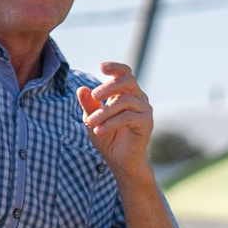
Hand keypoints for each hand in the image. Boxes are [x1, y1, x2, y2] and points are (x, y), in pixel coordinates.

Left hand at [76, 63, 154, 179]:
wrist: (120, 161)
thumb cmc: (107, 137)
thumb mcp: (93, 119)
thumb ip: (89, 105)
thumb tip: (81, 89)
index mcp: (126, 93)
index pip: (125, 73)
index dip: (115, 67)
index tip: (102, 67)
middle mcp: (138, 98)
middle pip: (128, 81)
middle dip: (109, 86)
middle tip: (94, 95)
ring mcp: (144, 110)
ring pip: (125, 100)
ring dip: (105, 110)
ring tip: (91, 121)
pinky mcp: (146, 123)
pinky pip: (128, 117)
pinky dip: (111, 123)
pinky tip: (98, 130)